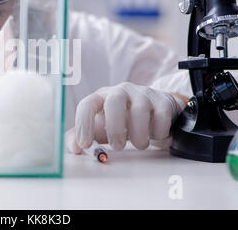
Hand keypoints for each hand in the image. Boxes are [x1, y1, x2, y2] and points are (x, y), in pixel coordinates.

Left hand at [66, 82, 187, 152]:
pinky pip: (161, 116)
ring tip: (139, 144)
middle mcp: (121, 91)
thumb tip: (74, 147)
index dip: (83, 125)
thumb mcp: (98, 128)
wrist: (151, 112)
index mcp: (101, 97)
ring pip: (140, 109)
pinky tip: (154, 135)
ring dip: (139, 134)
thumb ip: (80, 137)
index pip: (87, 104)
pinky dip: (157, 132)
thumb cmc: (119, 121)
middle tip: (118, 146)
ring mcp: (143, 93)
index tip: (85, 144)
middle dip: (115, 128)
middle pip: (114, 101)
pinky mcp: (163, 101)